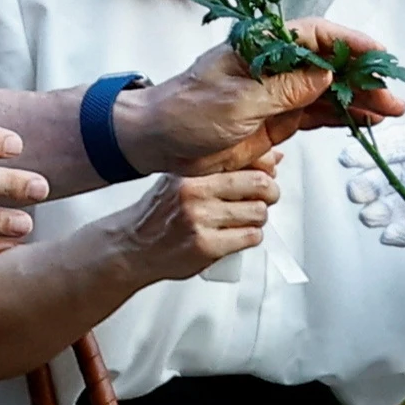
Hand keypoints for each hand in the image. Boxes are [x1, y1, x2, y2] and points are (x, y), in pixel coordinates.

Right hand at [101, 165, 282, 284]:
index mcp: (192, 171)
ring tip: (244, 219)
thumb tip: (271, 157)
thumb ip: (223, 167)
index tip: (266, 174)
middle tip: (264, 198)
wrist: (132, 245)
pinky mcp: (206, 246)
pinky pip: (250, 238)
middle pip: (260, 184)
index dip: (265, 167)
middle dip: (270, 193)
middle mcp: (195, 191)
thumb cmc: (159, 213)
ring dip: (259, 218)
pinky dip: (251, 237)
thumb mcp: (184, 178)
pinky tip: (237, 235)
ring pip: (259, 213)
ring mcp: (200, 220)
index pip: (245, 158)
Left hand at [125, 26, 404, 171]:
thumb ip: (283, 90)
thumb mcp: (235, 102)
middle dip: (363, 77)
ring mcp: (277, 93)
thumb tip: (326, 74)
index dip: (349, 42)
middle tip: (392, 95)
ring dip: (359, 100)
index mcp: (259, 47)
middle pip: (329, 64)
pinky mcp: (276, 119)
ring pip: (328, 92)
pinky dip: (342, 118)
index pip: (313, 35)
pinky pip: (317, 115)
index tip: (378, 54)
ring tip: (391, 110)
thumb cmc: (185, 112)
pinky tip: (365, 121)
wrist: (156, 141)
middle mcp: (273, 66)